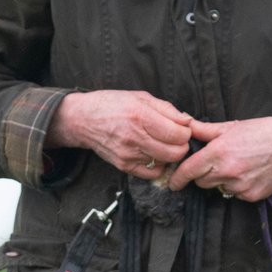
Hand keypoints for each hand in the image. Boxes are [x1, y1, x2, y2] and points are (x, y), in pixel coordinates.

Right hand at [52, 90, 192, 179]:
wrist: (83, 120)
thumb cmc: (112, 105)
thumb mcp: (140, 98)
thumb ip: (167, 109)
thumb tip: (188, 121)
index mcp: (140, 116)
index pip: (177, 134)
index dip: (186, 132)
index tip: (182, 129)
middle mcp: (135, 137)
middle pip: (175, 153)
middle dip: (181, 146)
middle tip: (176, 139)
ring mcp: (129, 154)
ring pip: (165, 163)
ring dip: (169, 156)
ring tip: (163, 144)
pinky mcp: (124, 166)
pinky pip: (152, 173)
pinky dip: (158, 166)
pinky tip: (153, 155)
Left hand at [165, 117, 271, 202]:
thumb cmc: (261, 132)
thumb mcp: (231, 126)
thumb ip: (205, 130)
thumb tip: (185, 125)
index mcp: (218, 152)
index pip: (188, 171)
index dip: (178, 178)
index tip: (174, 182)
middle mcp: (227, 171)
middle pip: (201, 182)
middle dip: (203, 175)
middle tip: (216, 163)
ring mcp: (239, 186)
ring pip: (218, 189)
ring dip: (221, 181)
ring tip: (236, 166)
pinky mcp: (250, 196)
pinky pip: (235, 195)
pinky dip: (237, 187)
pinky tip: (248, 174)